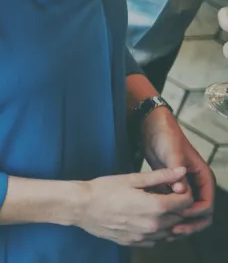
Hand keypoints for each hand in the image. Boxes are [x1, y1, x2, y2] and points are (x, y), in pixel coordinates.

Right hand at [74, 167, 200, 245]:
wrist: (81, 207)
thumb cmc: (103, 190)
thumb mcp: (131, 178)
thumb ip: (159, 176)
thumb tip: (181, 171)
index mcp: (156, 207)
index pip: (186, 202)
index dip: (185, 193)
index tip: (175, 188)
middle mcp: (155, 225)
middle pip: (181, 217)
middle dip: (179, 206)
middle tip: (166, 196)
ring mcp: (146, 237)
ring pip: (172, 231)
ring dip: (171, 220)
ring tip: (157, 209)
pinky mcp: (137, 243)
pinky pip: (158, 240)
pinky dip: (159, 231)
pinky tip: (147, 220)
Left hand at [140, 106, 215, 235]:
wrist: (153, 129)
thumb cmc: (167, 137)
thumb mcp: (172, 153)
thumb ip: (176, 172)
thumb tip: (181, 191)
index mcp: (204, 178)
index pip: (206, 204)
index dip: (194, 213)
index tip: (179, 215)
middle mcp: (198, 185)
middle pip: (202, 214)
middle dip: (191, 224)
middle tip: (174, 231)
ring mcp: (186, 188)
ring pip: (189, 213)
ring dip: (180, 222)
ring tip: (166, 230)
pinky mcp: (173, 189)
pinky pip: (176, 207)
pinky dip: (170, 215)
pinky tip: (157, 220)